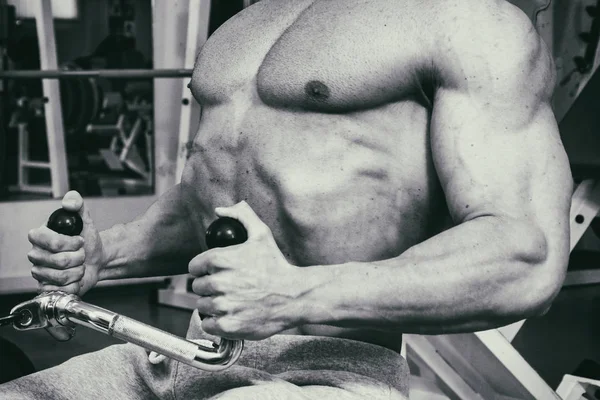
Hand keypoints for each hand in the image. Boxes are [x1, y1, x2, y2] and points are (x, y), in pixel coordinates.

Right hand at [27, 191, 104, 295]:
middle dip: (79, 257)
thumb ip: (76, 203)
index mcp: (39, 236)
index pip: (53, 243)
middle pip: (60, 261)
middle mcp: (35, 254)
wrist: (95, 258)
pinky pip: (63, 290)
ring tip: (79, 265)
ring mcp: (39, 272)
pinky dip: (76, 284)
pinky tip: (75, 277)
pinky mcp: (46, 288)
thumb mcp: (84, 217)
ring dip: (78, 271)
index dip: (71, 243)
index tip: (80, 240)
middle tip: (81, 253)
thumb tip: (69, 202)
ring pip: (62, 277)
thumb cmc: (87, 239)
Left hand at [189, 201, 302, 339]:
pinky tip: (229, 315)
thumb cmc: (277, 266)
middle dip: (209, 286)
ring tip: (229, 301)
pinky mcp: (228, 325)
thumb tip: (220, 210)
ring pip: (201, 305)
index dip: (203, 269)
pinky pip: (207, 324)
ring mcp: (223, 305)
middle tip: (226, 287)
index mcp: (221, 259)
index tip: (214, 272)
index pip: (194, 266)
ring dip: (212, 304)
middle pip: (197, 287)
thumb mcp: (262, 234)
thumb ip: (242, 216)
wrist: (294, 296)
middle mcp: (219, 282)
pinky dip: (215, 322)